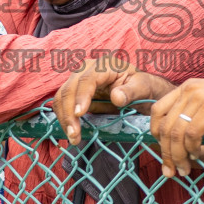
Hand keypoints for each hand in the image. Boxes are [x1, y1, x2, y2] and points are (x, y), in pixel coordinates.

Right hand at [54, 59, 172, 145]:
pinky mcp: (76, 92)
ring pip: (62, 97)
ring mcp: (79, 80)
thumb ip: (131, 92)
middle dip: (68, 113)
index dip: (81, 96)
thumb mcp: (142, 87)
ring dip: (64, 118)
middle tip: (74, 135)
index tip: (79, 114)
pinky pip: (63, 104)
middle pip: (69, 88)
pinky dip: (64, 118)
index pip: (87, 79)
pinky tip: (71, 132)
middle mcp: (87, 69)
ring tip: (73, 137)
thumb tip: (116, 97)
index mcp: (105, 65)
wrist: (140, 90)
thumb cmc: (142, 87)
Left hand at [149, 76, 203, 177]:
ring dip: (178, 156)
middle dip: (166, 153)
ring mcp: (200, 95)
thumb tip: (179, 145)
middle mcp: (190, 88)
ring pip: (176, 133)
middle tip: (172, 171)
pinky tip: (198, 155)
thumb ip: (196, 117)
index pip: (157, 112)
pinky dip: (192, 149)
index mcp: (187, 87)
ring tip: (184, 170)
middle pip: (164, 126)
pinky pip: (192, 133)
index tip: (165, 156)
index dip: (156, 137)